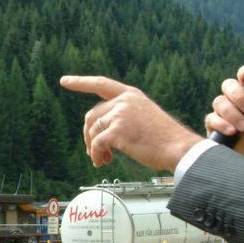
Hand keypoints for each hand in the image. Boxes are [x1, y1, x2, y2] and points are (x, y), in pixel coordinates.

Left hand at [61, 75, 203, 171]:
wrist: (179, 148)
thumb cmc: (163, 138)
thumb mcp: (144, 116)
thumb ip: (123, 115)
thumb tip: (98, 129)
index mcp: (131, 95)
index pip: (101, 84)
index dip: (80, 82)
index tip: (64, 80)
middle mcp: (124, 101)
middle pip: (91, 115)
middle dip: (88, 135)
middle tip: (93, 151)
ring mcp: (120, 114)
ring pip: (92, 131)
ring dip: (93, 148)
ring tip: (102, 159)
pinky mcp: (118, 130)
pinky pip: (96, 144)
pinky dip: (96, 155)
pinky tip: (102, 162)